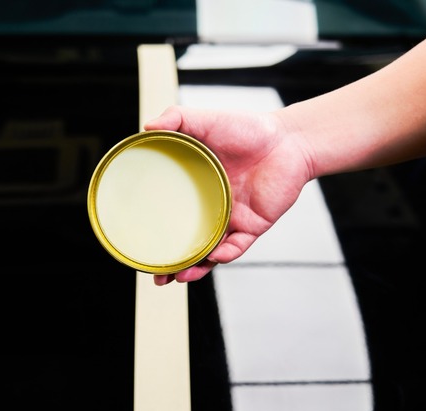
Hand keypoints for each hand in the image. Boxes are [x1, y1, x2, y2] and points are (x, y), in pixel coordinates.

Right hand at [144, 105, 311, 284]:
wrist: (288, 140)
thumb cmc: (249, 130)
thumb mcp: (205, 120)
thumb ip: (176, 119)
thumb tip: (146, 127)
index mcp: (196, 188)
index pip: (170, 215)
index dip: (155, 233)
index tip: (137, 245)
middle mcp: (211, 208)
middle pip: (187, 242)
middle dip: (172, 263)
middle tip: (156, 275)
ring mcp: (232, 219)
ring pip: (210, 253)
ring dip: (195, 268)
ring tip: (179, 276)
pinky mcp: (253, 226)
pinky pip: (237, 247)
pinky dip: (224, 255)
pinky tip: (212, 257)